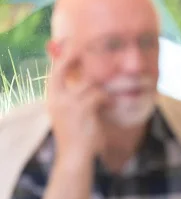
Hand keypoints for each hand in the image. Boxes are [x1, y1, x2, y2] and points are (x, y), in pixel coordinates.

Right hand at [46, 43, 107, 162]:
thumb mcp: (72, 112)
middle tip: (87, 47)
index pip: (54, 71)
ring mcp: (68, 103)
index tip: (71, 42)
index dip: (62, 56)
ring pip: (90, 83)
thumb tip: (90, 80)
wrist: (74, 156)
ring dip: (103, 88)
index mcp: (52, 98)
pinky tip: (111, 105)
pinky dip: (108, 99)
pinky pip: (100, 95)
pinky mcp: (82, 110)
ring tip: (109, 96)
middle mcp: (56, 98)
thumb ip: (76, 96)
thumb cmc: (77, 134)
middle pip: (63, 68)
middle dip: (74, 56)